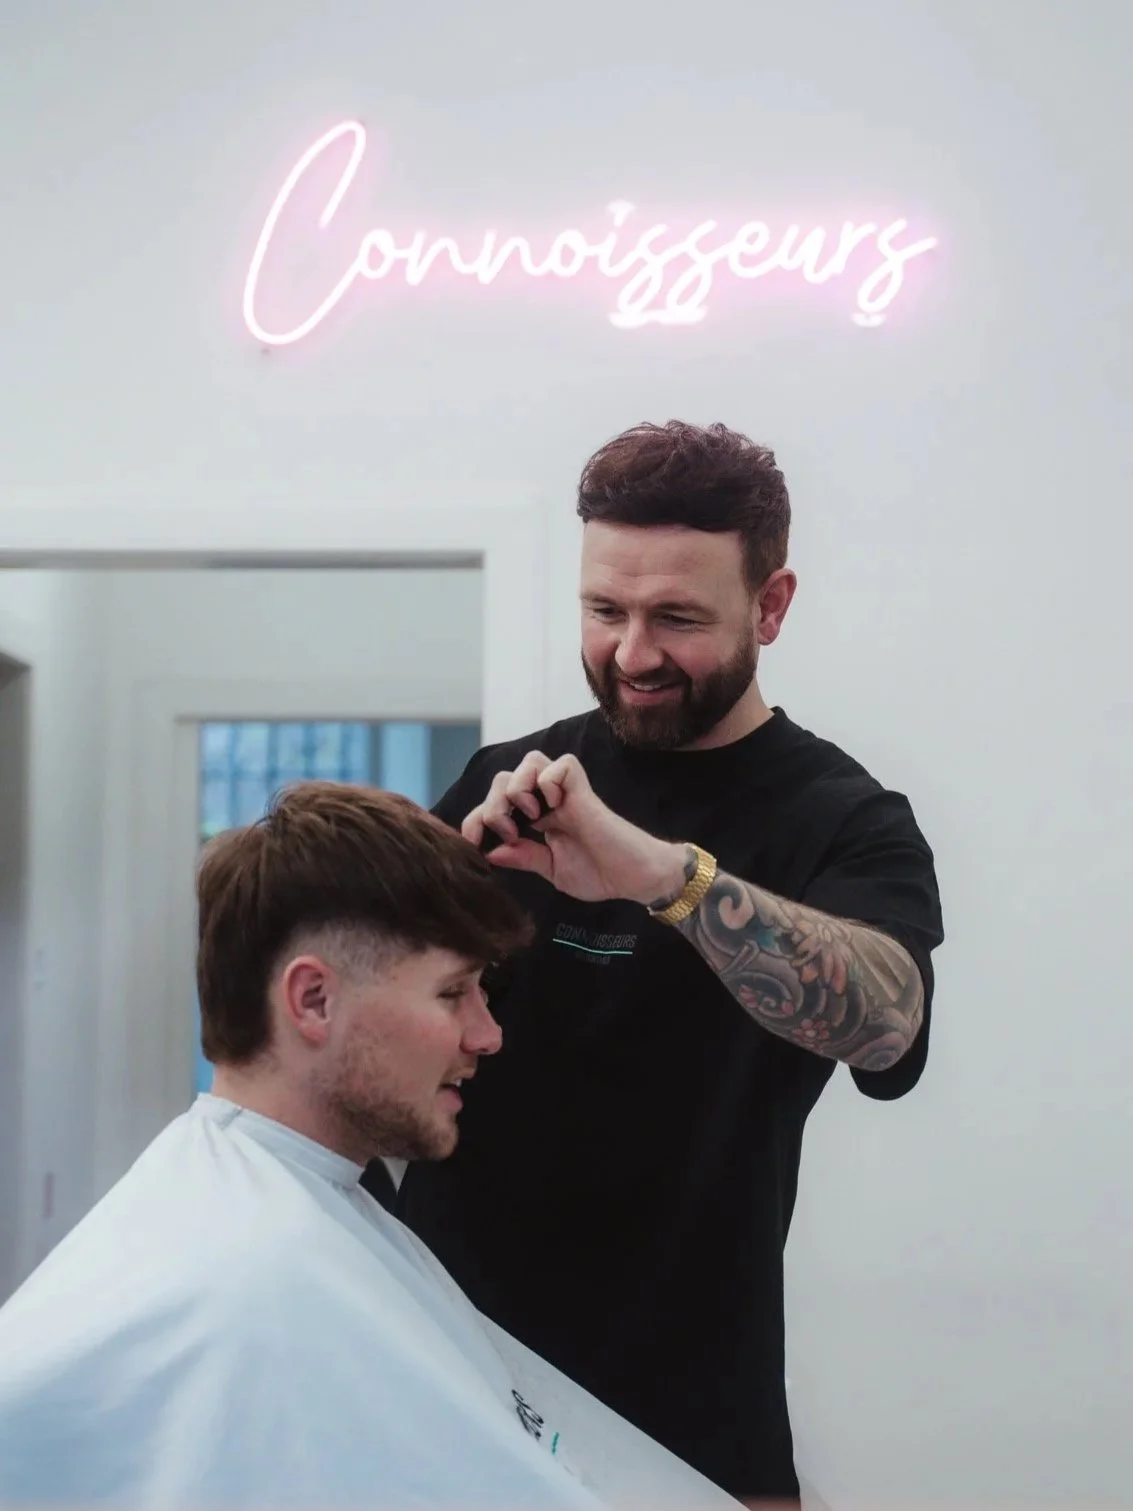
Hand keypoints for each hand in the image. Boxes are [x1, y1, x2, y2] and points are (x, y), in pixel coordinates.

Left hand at [461, 751, 689, 905]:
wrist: (634, 878)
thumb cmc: (599, 873)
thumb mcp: (550, 868)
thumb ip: (522, 856)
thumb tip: (489, 851)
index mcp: (536, 818)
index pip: (495, 804)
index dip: (476, 819)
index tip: (473, 844)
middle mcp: (547, 801)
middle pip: (505, 777)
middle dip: (493, 804)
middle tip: (507, 831)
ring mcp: (565, 794)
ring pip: (530, 761)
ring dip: (518, 788)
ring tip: (529, 817)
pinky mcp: (583, 792)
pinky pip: (562, 765)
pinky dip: (549, 782)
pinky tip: (553, 808)